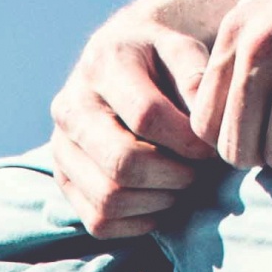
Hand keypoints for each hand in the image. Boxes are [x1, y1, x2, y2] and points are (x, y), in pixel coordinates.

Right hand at [50, 17, 216, 240]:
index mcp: (102, 64)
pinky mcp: (63, 180)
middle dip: (172, 176)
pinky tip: (158, 200)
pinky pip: (100, 223)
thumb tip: (205, 123)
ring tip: (178, 184)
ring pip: (109, 200)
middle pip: (123, 164)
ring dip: (157, 202)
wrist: (122, 66)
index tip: (210, 147)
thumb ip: (196, 76)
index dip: (187, 141)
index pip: (147, 117)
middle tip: (195, 171)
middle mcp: (70, 106)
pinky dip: (138, 223)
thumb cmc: (160, 62)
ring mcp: (61, 148)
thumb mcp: (181, 49)